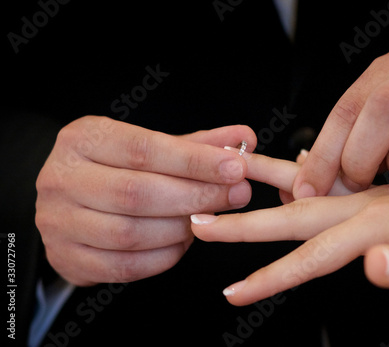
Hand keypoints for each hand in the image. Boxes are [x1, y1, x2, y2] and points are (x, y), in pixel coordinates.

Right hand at [35, 116, 255, 285]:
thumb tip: (246, 138)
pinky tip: (183, 242)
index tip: (236, 167)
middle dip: (196, 196)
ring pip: (132, 233)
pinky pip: (126, 266)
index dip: (194, 161)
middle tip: (237, 195)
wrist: (67, 203)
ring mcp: (58, 222)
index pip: (144, 149)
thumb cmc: (117, 169)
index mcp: (82, 139)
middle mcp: (62, 178)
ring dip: (181, 229)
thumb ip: (197, 144)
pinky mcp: (66, 258)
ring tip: (208, 220)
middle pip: (137, 193)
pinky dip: (164, 256)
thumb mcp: (152, 147)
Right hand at [191, 152, 388, 305]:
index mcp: (374, 221)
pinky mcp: (372, 199)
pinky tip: (287, 183)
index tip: (235, 291)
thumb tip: (365, 266)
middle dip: (243, 227)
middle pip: (290, 217)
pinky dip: (294, 186)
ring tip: (230, 188)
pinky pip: (322, 192)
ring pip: (301, 197)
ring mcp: (365, 198)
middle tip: (204, 227)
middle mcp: (362, 204)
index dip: (270, 276)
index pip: (310, 256)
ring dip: (262, 196)